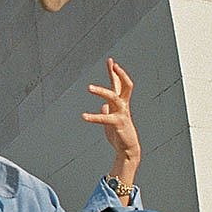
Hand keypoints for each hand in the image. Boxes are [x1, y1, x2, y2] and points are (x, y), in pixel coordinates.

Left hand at [82, 58, 140, 179]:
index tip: (110, 61)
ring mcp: (122, 114)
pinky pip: (105, 118)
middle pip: (125, 85)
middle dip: (119, 74)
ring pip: (114, 97)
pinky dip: (94, 116)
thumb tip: (104, 105)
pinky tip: (83, 116)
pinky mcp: (118, 124)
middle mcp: (123, 106)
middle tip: (112, 64)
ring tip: (89, 87)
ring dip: (101, 91)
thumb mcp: (112, 120)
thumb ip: (108, 110)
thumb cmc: (119, 134)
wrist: (128, 150)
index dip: (114, 73)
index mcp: (121, 104)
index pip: (119, 84)